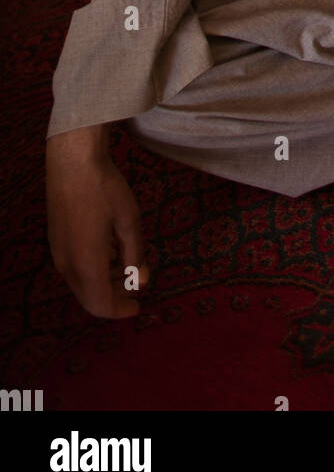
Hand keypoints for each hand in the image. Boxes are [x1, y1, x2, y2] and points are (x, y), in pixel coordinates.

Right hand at [46, 133, 148, 318]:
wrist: (72, 160)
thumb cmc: (104, 188)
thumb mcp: (129, 221)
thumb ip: (135, 255)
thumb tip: (141, 281)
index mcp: (86, 263)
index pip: (100, 305)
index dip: (120, 311)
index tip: (138, 307)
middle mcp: (67, 263)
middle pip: (89, 296)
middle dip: (113, 296)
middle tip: (136, 285)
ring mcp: (57, 250)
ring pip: (80, 281)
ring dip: (103, 281)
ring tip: (126, 266)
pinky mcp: (54, 237)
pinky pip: (74, 265)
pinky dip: (92, 268)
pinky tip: (109, 249)